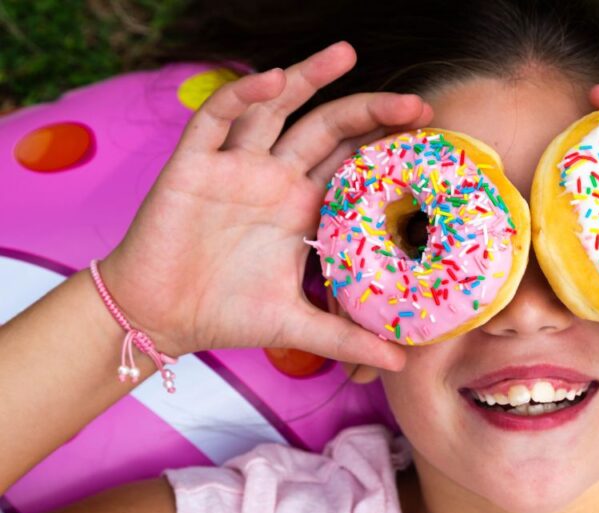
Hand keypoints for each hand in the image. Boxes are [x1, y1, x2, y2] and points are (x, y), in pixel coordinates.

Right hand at [101, 42, 432, 369]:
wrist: (160, 317)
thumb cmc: (226, 314)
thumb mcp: (297, 325)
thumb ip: (348, 338)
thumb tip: (401, 364)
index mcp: (303, 208)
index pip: (353, 164)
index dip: (386, 148)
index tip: (430, 142)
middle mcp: (276, 179)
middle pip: (328, 128)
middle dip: (370, 110)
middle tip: (416, 105)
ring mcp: (237, 167)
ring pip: (277, 108)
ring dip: (307, 77)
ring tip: (346, 54)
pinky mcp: (194, 165)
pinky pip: (218, 118)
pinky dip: (241, 95)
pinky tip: (270, 81)